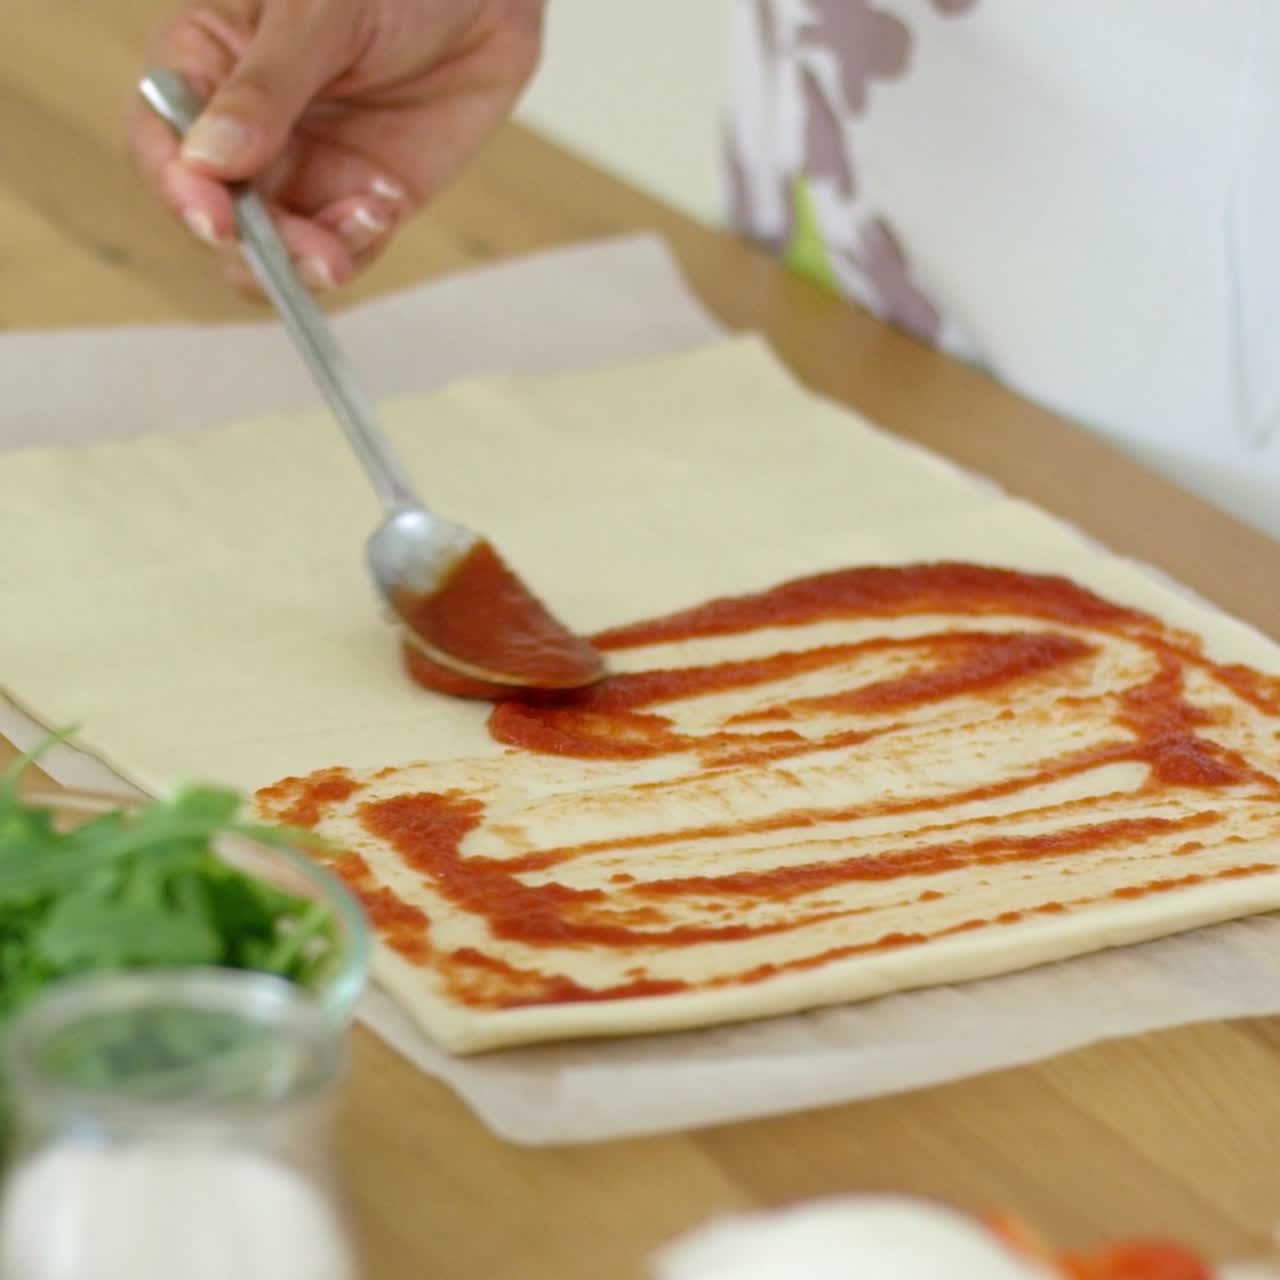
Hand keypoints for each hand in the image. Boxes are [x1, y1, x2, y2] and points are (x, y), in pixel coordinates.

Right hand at [132, 0, 544, 293]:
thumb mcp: (321, 15)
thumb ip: (265, 88)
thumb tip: (207, 161)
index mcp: (210, 64)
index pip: (164, 141)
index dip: (180, 188)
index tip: (215, 221)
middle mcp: (247, 130)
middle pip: (220, 215)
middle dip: (258, 245)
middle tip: (308, 250)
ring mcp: (306, 170)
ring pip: (277, 250)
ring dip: (309, 260)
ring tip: (362, 222)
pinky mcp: (363, 201)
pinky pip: (344, 250)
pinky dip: (358, 247)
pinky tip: (386, 204)